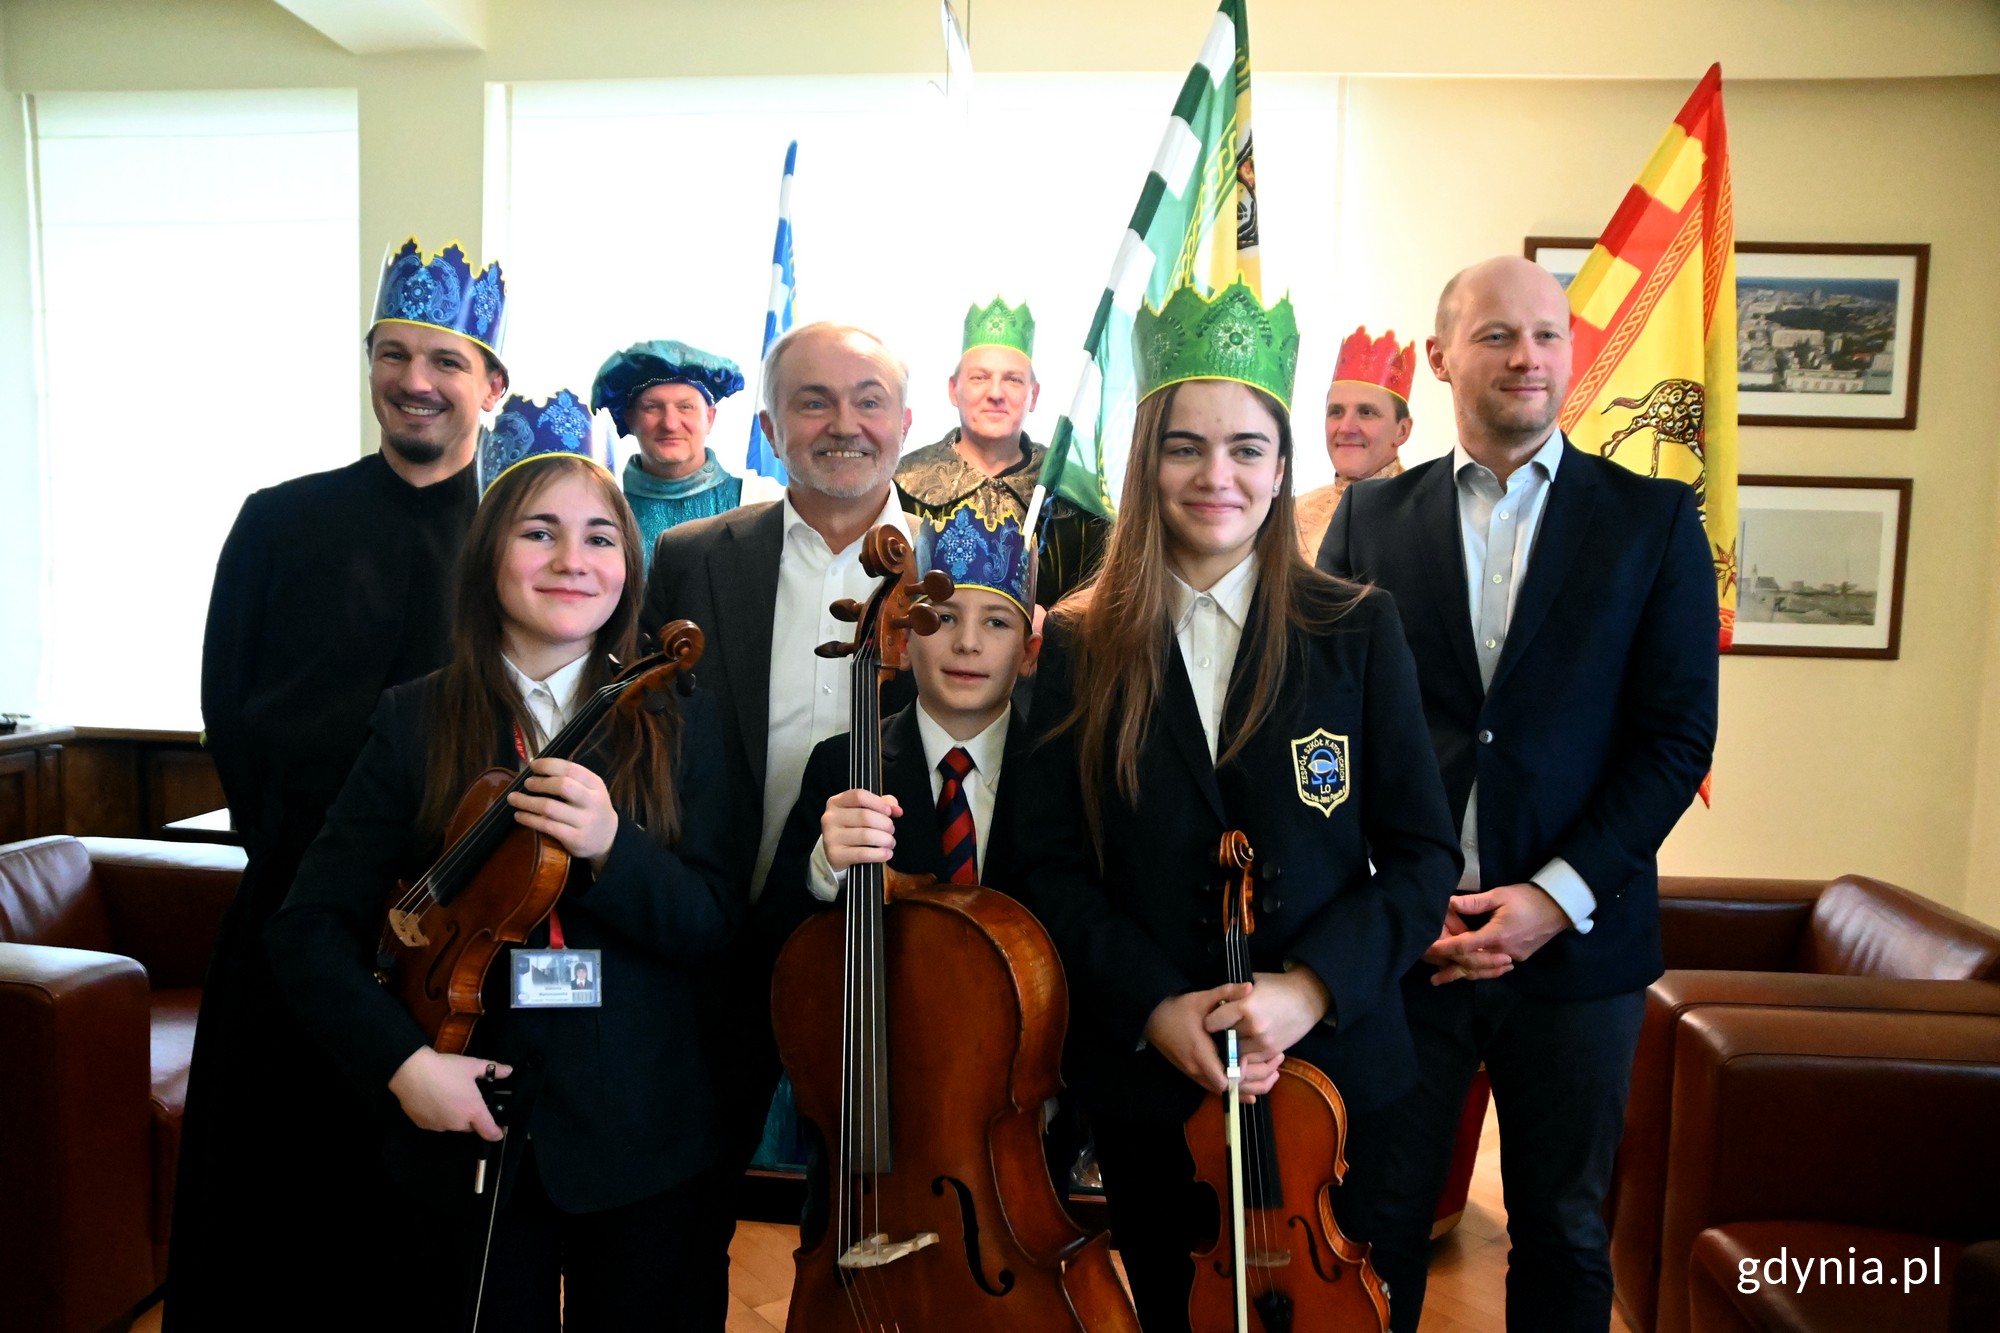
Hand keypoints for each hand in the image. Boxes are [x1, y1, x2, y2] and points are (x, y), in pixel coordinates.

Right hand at [388, 1048, 511, 1139]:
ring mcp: (440, 1126)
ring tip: (448, 1096)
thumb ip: (493, 1069)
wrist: (412, 1072)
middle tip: (467, 1099)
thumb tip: (509, 1071)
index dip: (496, 1133)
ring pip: (453, 1125)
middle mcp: (457, 1123)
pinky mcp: (424, 1125)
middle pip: (470, 1127)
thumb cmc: (446, 1068)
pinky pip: (437, 1123)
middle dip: (472, 1117)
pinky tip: (434, 1101)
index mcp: (473, 1110)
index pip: (489, 1131)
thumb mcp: (472, 1065)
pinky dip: (438, 1116)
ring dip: (454, 1117)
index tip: (498, 1133)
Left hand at [508, 758, 618, 870]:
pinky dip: (529, 819)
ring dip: (527, 802)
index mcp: (596, 785)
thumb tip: (537, 766)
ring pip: (550, 808)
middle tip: (526, 783)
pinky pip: (547, 826)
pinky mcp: (575, 838)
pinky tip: (519, 815)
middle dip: (539, 783)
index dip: (548, 765)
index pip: (571, 769)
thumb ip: (572, 779)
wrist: (608, 839)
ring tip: (513, 798)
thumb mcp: (591, 790)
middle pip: (562, 786)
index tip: (533, 765)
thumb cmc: (592, 809)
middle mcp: (592, 802)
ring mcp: (584, 821)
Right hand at [822, 789, 900, 872]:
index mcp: (836, 802)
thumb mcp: (863, 810)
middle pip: (865, 816)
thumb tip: (897, 809)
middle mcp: (830, 817)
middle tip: (891, 830)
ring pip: (866, 835)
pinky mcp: (835, 854)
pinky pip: (863, 854)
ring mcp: (831, 836)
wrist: (834, 852)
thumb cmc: (851, 828)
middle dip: (885, 824)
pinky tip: (887, 853)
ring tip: (890, 842)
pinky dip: (879, 854)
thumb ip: (881, 804)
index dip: (878, 803)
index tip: (889, 812)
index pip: (859, 796)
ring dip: (885, 840)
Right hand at [1144, 984, 1284, 1099]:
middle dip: (1254, 1082)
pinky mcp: (1194, 1075)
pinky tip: (1251, 1093)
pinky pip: (1217, 1090)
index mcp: (1200, 1054)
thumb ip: (1226, 993)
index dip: (1240, 1074)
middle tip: (1276, 1066)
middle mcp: (1198, 1070)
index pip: (1224, 1080)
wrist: (1151, 1019)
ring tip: (1272, 1076)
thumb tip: (1250, 986)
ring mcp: (1195, 1075)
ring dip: (1248, 1088)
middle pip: (1231, 1090)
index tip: (1250, 1058)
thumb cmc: (1176, 1009)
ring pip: (1226, 1092)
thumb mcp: (1201, 998)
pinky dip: (1236, 1091)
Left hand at [1204, 968, 1330, 1068]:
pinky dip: (1246, 1054)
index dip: (1210, 1020)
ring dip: (1233, 1046)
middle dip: (1221, 1034)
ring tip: (1234, 1035)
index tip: (1212, 1018)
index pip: (1212, 1022)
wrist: (1307, 998)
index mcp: (1245, 1007)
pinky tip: (1247, 1041)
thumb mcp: (1252, 981)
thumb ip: (1232, 994)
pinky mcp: (1272, 1051)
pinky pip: (1250, 1059)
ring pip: (1235, 1052)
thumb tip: (1213, 1004)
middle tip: (1220, 1030)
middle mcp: (1253, 1027)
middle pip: (1224, 1038)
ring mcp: (1263, 1042)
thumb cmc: (1277, 986)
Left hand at [1429, 882, 1569, 982]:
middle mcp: (1503, 951)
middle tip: (1432, 977)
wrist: (1559, 908)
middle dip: (1450, 970)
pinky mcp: (1519, 957)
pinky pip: (1495, 968)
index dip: (1445, 949)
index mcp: (1496, 935)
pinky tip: (1470, 972)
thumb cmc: (1528, 898)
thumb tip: (1448, 902)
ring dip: (1463, 974)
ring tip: (1444, 979)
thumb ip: (1474, 903)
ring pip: (1483, 970)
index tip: (1429, 951)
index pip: (1464, 946)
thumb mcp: (1499, 895)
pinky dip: (1480, 971)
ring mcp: (1513, 957)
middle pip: (1472, 965)